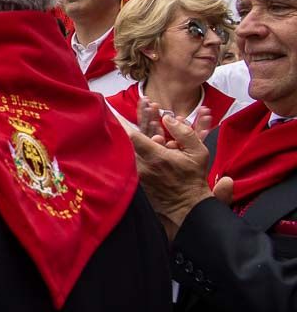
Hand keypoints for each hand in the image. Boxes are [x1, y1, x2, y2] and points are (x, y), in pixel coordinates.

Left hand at [125, 112, 216, 239]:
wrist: (187, 206)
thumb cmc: (193, 179)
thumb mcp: (198, 153)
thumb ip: (184, 133)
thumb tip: (168, 118)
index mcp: (156, 157)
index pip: (133, 136)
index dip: (121, 122)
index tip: (112, 111)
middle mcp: (142, 164)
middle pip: (132, 137)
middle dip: (138, 119)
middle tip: (144, 105)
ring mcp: (137, 171)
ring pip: (133, 146)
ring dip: (139, 130)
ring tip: (147, 113)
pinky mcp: (136, 176)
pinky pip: (135, 155)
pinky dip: (140, 143)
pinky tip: (148, 133)